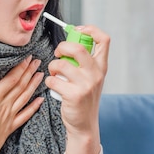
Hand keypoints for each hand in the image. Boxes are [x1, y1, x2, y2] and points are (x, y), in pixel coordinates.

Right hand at [0, 56, 44, 153]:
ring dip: (34, 84)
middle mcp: (5, 104)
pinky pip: (26, 114)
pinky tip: (41, 100)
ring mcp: (10, 116)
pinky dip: (34, 106)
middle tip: (38, 61)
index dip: (20, 67)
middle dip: (30, 72)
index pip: (11, 78)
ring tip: (41, 74)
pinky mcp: (11, 126)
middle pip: (21, 85)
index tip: (27, 57)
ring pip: (25, 97)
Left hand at [45, 25, 109, 153]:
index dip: (90, 29)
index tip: (77, 30)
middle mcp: (97, 74)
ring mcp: (86, 85)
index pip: (104, 39)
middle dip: (63, 47)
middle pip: (79, 47)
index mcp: (101, 66)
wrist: (84, 125)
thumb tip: (68, 42)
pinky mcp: (74, 95)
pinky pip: (54, 80)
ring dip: (52, 67)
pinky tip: (53, 85)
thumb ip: (84, 61)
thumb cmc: (84, 98)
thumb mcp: (90, 78)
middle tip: (58, 53)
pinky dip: (49, 81)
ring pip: (62, 64)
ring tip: (54, 73)